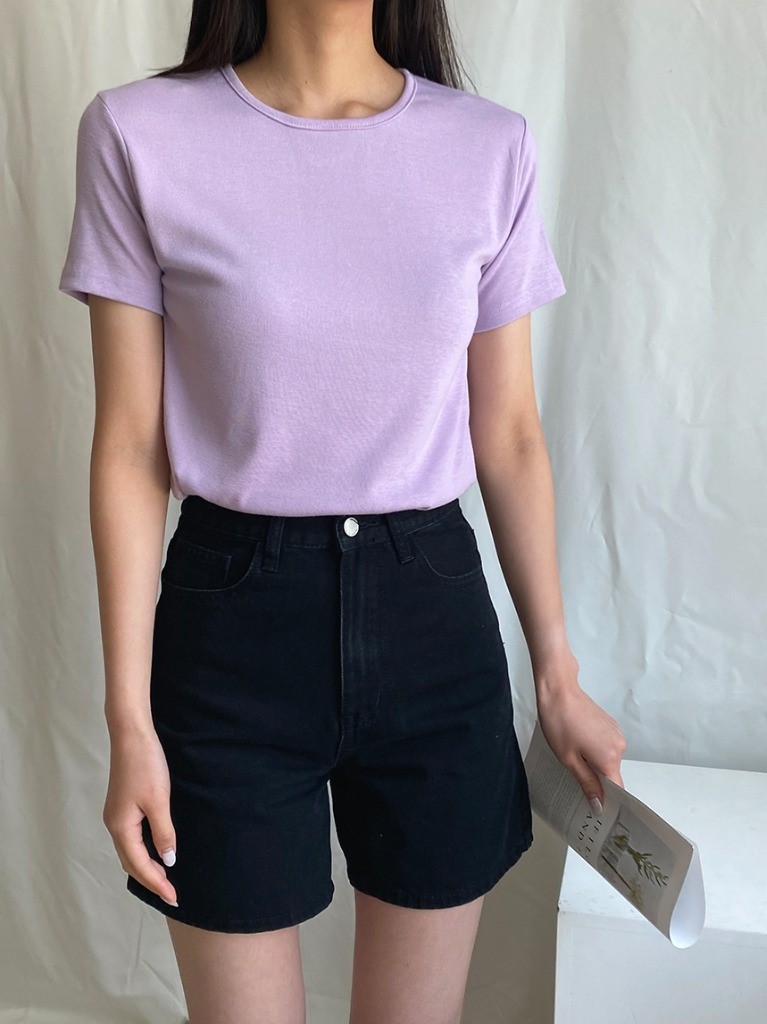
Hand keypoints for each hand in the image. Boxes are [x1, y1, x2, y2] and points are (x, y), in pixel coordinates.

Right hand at [102, 724, 177, 906]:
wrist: (131, 735)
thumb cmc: (145, 765)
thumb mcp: (159, 801)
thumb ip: (164, 832)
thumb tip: (168, 860)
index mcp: (121, 827)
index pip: (139, 865)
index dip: (157, 883)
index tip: (174, 898)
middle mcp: (114, 824)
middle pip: (131, 863)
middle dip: (151, 880)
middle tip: (172, 894)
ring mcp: (117, 815)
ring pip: (130, 851)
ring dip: (146, 866)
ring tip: (166, 878)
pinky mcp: (122, 806)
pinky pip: (132, 838)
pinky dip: (144, 850)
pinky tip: (157, 850)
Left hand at [536, 683, 626, 811]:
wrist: (559, 691)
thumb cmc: (559, 723)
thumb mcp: (569, 759)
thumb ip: (587, 783)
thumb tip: (600, 805)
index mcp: (610, 758)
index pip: (617, 789)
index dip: (607, 800)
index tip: (596, 809)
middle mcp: (619, 746)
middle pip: (611, 773)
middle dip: (595, 779)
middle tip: (573, 778)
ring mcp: (616, 734)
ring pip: (607, 759)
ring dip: (593, 762)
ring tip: (572, 755)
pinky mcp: (610, 725)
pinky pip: (605, 745)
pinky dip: (594, 749)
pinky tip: (577, 743)